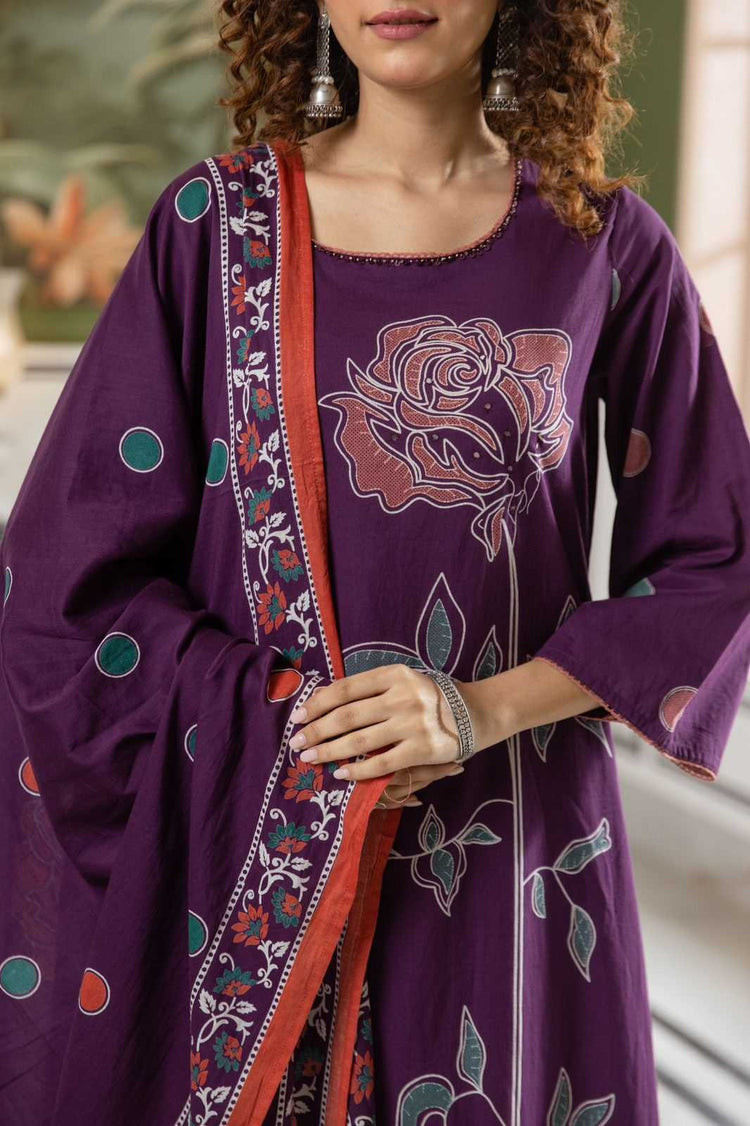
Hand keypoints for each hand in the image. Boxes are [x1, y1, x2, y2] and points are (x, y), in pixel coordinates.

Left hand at [288, 665, 475, 806]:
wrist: (476, 712)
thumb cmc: (430, 696)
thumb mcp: (403, 681)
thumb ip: (372, 689)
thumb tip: (325, 701)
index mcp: (395, 674)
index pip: (346, 689)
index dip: (317, 703)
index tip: (298, 715)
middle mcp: (402, 696)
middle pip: (347, 716)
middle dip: (315, 730)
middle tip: (295, 742)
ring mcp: (413, 723)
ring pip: (359, 740)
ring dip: (329, 751)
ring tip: (309, 757)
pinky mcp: (422, 749)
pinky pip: (381, 763)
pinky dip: (357, 770)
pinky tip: (340, 774)